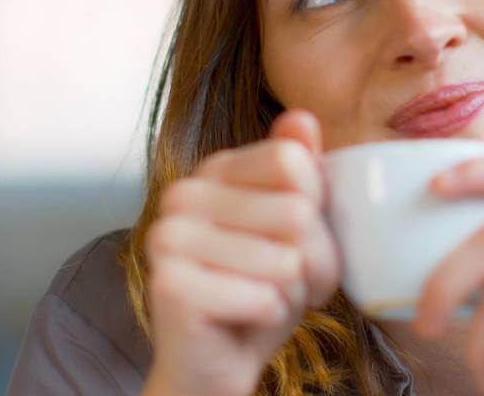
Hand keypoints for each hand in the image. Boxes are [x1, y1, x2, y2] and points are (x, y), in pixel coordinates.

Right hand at [142, 109, 340, 395]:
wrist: (213, 366)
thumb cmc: (259, 294)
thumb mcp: (296, 229)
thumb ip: (301, 173)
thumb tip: (301, 117)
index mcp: (212, 170)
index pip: (295, 164)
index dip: (315, 214)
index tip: (290, 241)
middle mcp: (181, 194)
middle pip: (297, 213)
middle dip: (309, 264)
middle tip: (277, 283)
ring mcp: (168, 238)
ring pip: (286, 260)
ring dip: (290, 295)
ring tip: (258, 302)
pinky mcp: (170, 286)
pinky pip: (265, 298)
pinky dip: (268, 320)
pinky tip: (241, 322)